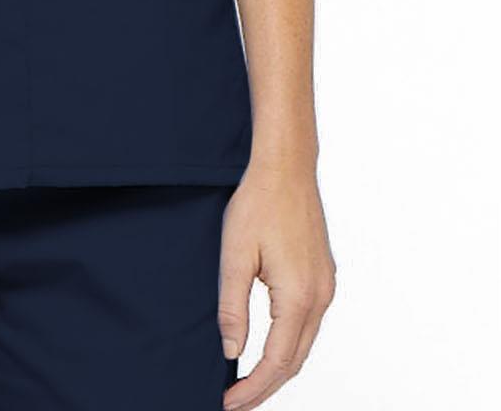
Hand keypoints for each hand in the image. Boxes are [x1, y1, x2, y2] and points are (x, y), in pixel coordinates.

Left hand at [218, 159, 336, 409]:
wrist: (287, 168)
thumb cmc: (259, 204)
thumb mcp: (234, 256)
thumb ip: (232, 308)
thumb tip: (232, 352)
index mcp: (299, 297)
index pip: (276, 362)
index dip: (252, 388)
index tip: (229, 403)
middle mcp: (320, 297)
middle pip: (295, 361)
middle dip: (265, 387)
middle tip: (236, 402)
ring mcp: (326, 286)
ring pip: (304, 344)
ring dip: (278, 368)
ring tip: (248, 383)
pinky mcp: (324, 276)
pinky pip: (309, 324)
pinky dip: (290, 344)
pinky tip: (270, 347)